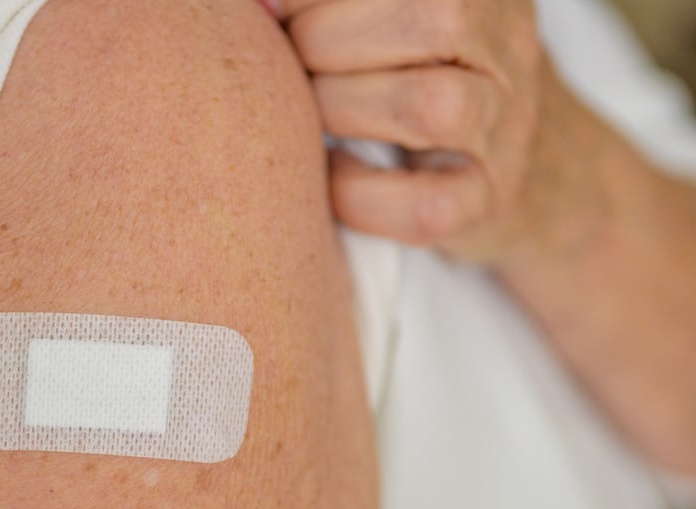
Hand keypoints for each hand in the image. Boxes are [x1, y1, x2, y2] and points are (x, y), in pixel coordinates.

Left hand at [273, 0, 608, 263]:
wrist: (535, 167)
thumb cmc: (423, 74)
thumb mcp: (399, 15)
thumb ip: (336, 6)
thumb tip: (254, 2)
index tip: (271, 8)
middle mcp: (508, 46)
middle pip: (433, 16)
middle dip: (327, 38)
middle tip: (294, 61)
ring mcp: (505, 130)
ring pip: (431, 106)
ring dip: (342, 109)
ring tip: (314, 113)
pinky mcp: (487, 204)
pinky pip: (424, 207)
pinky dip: (358, 194)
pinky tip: (333, 172)